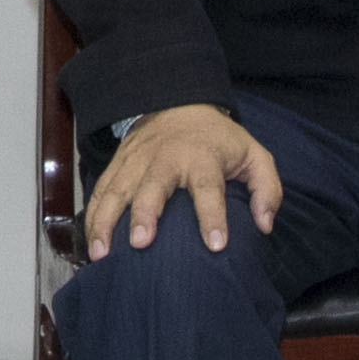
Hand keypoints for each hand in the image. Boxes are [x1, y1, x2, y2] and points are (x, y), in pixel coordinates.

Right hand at [90, 103, 282, 253]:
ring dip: (107, 221)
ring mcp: (136, 161)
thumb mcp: (254, 155)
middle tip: (141, 243)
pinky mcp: (117, 166)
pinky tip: (91, 245)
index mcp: (202, 156)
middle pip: (152, 186)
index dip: (212, 215)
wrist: (179, 105)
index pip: (208, 186)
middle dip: (145, 213)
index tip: (216, 245)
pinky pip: (101, 192)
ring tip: (102, 254)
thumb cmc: (219, 141)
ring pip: (117, 190)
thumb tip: (264, 225)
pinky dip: (93, 217)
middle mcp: (165, 158)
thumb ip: (266, 189)